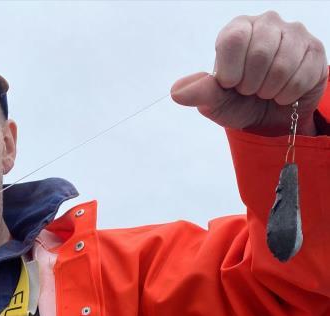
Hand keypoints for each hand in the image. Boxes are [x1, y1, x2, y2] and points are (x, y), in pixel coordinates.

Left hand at [170, 11, 327, 134]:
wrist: (272, 116)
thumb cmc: (240, 102)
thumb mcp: (217, 101)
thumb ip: (200, 93)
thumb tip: (177, 92)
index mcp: (238, 30)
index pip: (234, 39)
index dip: (231, 72)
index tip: (232, 84)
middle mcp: (267, 24)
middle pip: (260, 54)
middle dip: (252, 85)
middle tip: (251, 90)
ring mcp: (294, 34)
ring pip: (282, 67)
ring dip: (270, 92)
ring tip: (267, 91)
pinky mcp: (314, 50)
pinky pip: (301, 78)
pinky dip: (288, 95)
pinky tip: (284, 92)